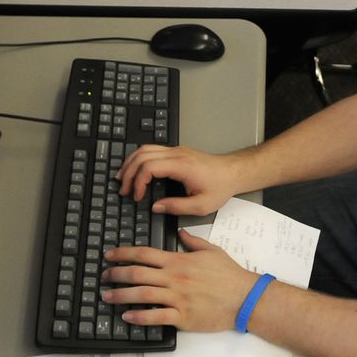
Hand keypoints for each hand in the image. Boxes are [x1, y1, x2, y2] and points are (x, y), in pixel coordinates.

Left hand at [102, 230, 258, 330]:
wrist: (245, 298)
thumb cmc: (230, 275)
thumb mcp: (211, 250)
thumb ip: (193, 241)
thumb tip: (180, 232)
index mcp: (179, 261)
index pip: (145, 254)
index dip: (123, 253)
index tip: (110, 255)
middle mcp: (174, 278)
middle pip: (137, 274)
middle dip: (116, 274)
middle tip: (103, 276)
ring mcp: (177, 298)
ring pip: (142, 295)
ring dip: (121, 295)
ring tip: (107, 296)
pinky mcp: (182, 316)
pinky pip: (155, 316)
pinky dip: (139, 317)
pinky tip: (127, 316)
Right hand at [117, 145, 244, 215]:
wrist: (233, 172)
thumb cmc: (220, 186)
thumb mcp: (200, 205)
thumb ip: (176, 207)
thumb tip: (156, 207)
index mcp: (181, 166)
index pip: (149, 167)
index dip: (139, 182)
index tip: (138, 197)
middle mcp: (176, 154)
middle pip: (142, 155)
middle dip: (129, 173)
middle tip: (124, 190)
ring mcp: (176, 150)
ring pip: (144, 149)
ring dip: (131, 163)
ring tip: (123, 179)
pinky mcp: (176, 152)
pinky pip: (151, 150)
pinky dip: (139, 159)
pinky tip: (136, 170)